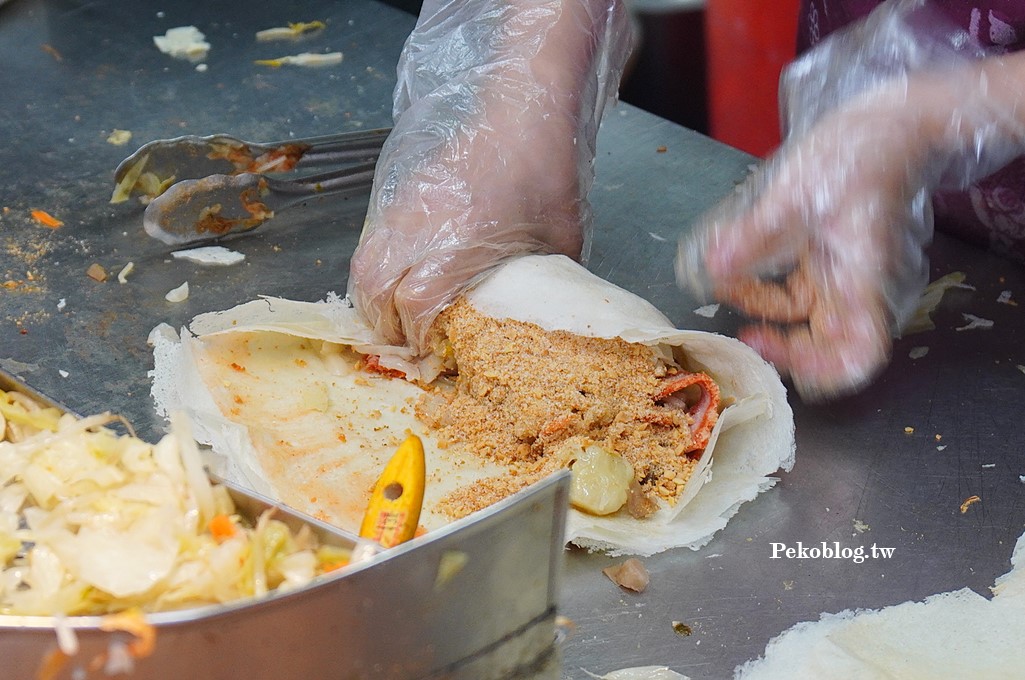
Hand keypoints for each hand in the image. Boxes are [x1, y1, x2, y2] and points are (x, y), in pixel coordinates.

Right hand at [348, 0, 631, 352]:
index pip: (415, 304)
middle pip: (372, 290)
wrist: (524, 104)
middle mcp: (420, 225)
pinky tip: (398, 275)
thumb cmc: (546, 167)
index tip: (430, 349)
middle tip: (405, 341)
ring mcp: (404, 204)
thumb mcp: (561, 236)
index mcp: (458, 241)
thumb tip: (539, 313)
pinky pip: (371, 237)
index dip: (417, 335)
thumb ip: (544, 280)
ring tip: (395, 314)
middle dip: (383, 325)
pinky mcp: (401, 188)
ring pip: (363, 263)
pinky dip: (375, 266)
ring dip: (372, 297)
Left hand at [678, 97, 931, 399]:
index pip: (862, 353)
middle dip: (783, 345)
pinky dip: (763, 284)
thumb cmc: (859, 153)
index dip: (827, 371)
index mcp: (863, 278)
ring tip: (726, 285)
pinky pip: (794, 286)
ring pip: (802, 314)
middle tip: (743, 334)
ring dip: (762, 308)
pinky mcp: (827, 255)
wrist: (890, 120)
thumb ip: (753, 236)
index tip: (781, 358)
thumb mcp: (795, 195)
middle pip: (828, 343)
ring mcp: (841, 271)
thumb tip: (714, 269)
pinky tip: (735, 268)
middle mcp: (857, 284)